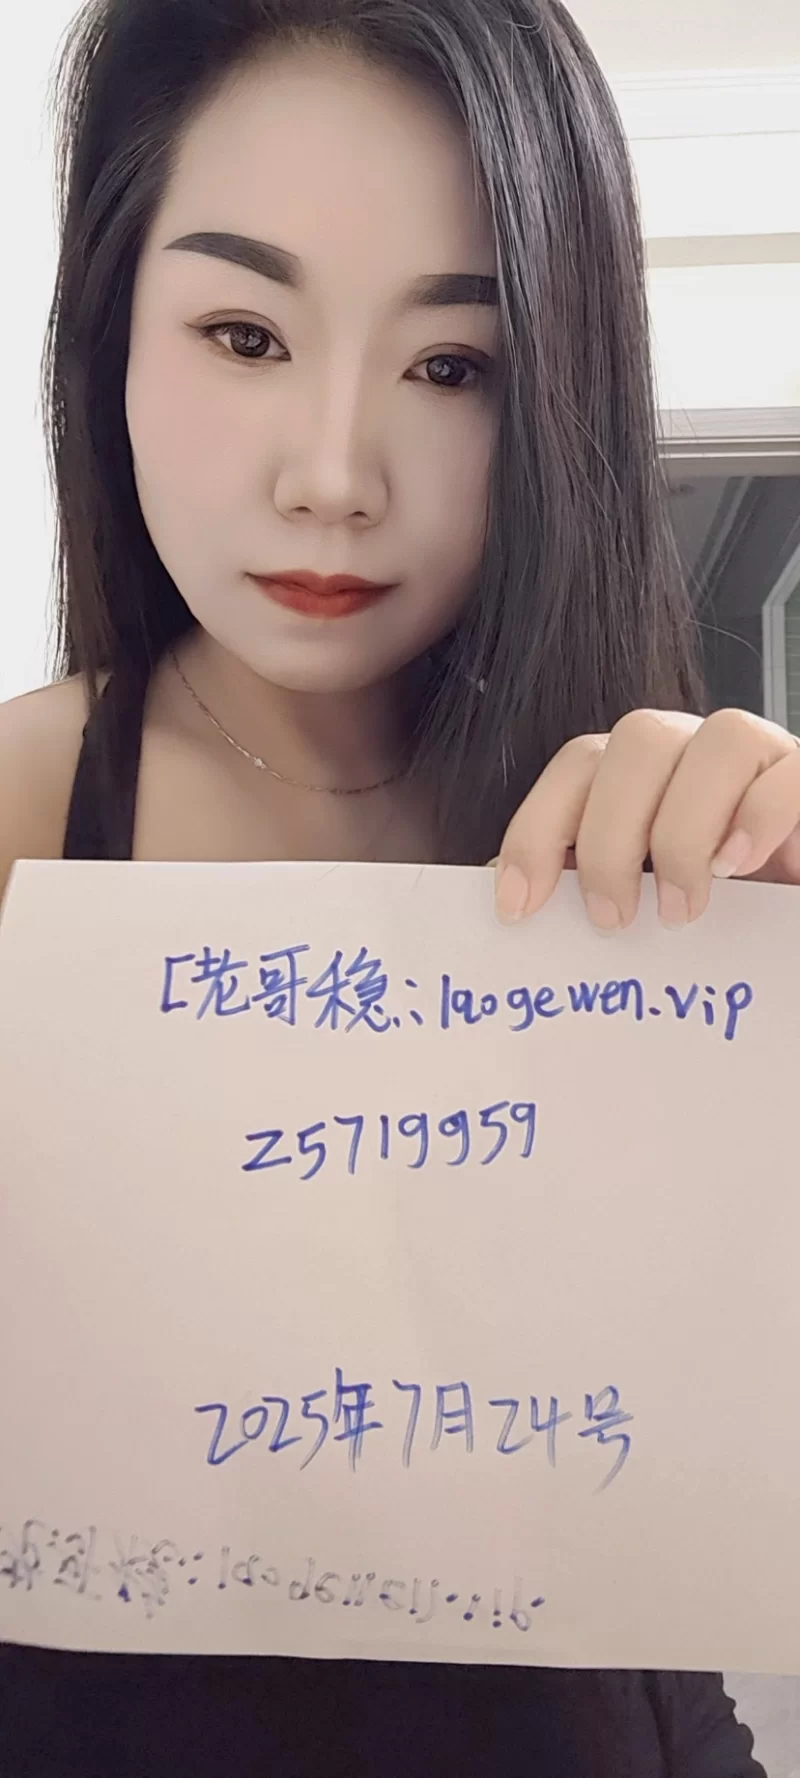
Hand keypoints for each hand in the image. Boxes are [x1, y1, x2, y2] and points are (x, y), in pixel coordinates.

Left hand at [495, 707, 799, 930]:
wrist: (785, 928)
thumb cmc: (725, 918)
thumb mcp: (647, 902)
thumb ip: (595, 889)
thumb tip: (520, 907)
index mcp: (649, 773)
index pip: (579, 764)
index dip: (537, 828)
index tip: (518, 907)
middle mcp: (702, 750)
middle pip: (638, 741)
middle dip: (610, 837)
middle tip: (613, 919)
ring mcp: (765, 757)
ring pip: (719, 739)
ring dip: (685, 830)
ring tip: (681, 909)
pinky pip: (791, 773)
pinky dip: (758, 819)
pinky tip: (738, 869)